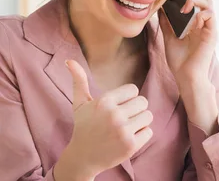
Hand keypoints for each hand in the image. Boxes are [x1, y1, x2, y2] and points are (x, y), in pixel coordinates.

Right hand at [64, 60, 153, 176]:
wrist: (83, 157)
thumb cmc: (83, 126)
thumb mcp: (79, 103)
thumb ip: (79, 80)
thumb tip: (69, 60)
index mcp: (104, 101)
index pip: (133, 90)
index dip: (127, 97)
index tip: (119, 106)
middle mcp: (114, 115)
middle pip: (143, 102)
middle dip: (136, 108)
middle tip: (125, 117)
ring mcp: (123, 131)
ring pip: (148, 116)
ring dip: (140, 121)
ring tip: (127, 126)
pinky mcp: (131, 145)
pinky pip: (149, 131)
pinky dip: (142, 134)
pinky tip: (128, 137)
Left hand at [158, 0, 216, 82]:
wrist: (185, 77)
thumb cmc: (179, 59)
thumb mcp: (168, 35)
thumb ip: (166, 21)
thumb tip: (159, 6)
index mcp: (195, 21)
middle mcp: (203, 22)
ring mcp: (209, 27)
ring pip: (209, 3)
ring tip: (184, 4)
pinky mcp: (211, 34)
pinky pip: (210, 16)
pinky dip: (201, 12)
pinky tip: (191, 16)